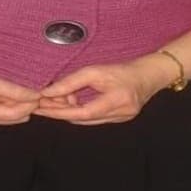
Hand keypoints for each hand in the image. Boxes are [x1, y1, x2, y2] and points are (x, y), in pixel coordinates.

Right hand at [0, 65, 40, 125]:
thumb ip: (10, 89)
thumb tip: (32, 96)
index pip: (9, 113)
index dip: (27, 105)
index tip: (39, 95)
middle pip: (8, 118)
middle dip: (24, 108)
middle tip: (36, 96)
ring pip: (4, 119)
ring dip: (16, 108)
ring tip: (25, 97)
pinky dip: (6, 109)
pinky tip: (9, 100)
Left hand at [33, 57, 172, 124]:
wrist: (149, 76)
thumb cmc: (124, 70)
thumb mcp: (97, 70)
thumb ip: (72, 81)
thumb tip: (48, 92)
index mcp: (117, 100)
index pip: (83, 112)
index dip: (60, 112)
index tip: (41, 108)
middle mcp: (121, 114)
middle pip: (82, 119)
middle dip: (60, 112)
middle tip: (42, 103)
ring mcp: (121, 120)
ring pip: (86, 121)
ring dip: (69, 112)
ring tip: (54, 101)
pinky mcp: (120, 121)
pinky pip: (93, 119)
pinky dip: (80, 112)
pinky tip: (71, 102)